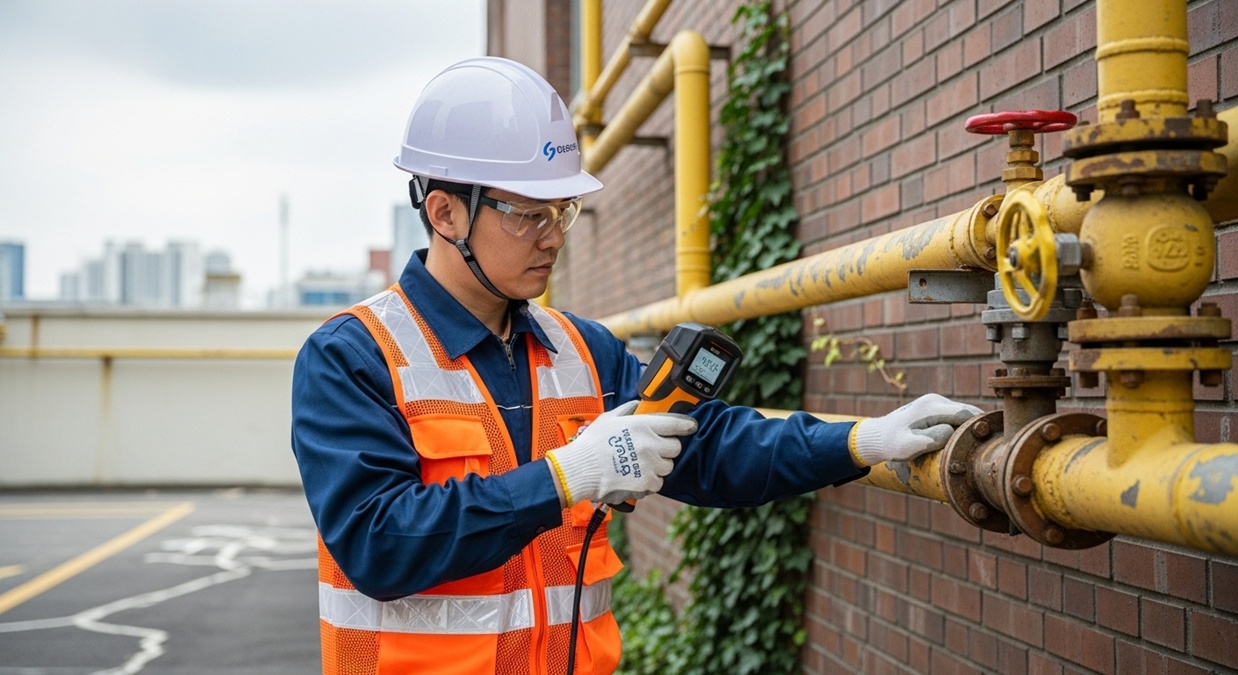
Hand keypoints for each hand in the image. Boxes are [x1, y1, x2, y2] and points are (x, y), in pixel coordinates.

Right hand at [546, 400, 696, 505]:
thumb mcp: (609, 418)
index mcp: (643, 425)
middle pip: (675, 448)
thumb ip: (628, 410)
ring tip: (640, 464)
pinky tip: (636, 476)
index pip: (675, 424)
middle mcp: (650, 444)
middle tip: (652, 450)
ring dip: (658, 466)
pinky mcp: (646, 483)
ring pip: (668, 466)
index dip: (686, 425)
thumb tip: (638, 405)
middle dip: (666, 448)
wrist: (580, 470)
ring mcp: (650, 465)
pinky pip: (658, 483)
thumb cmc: (592, 444)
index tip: (690, 427)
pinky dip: (650, 482)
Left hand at [850, 394, 981, 465]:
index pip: (967, 413)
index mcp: (931, 407)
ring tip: (971, 445)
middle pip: (968, 412)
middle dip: (976, 427)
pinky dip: (961, 427)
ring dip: (968, 428)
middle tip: (983, 447)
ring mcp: (935, 402)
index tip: (990, 440)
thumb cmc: (891, 444)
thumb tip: (951, 431)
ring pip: (963, 415)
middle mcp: (935, 400)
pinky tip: (961, 440)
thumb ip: (930, 439)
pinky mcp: (935, 408)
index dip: (981, 426)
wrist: (878, 437)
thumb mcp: (908, 446)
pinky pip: (956, 417)